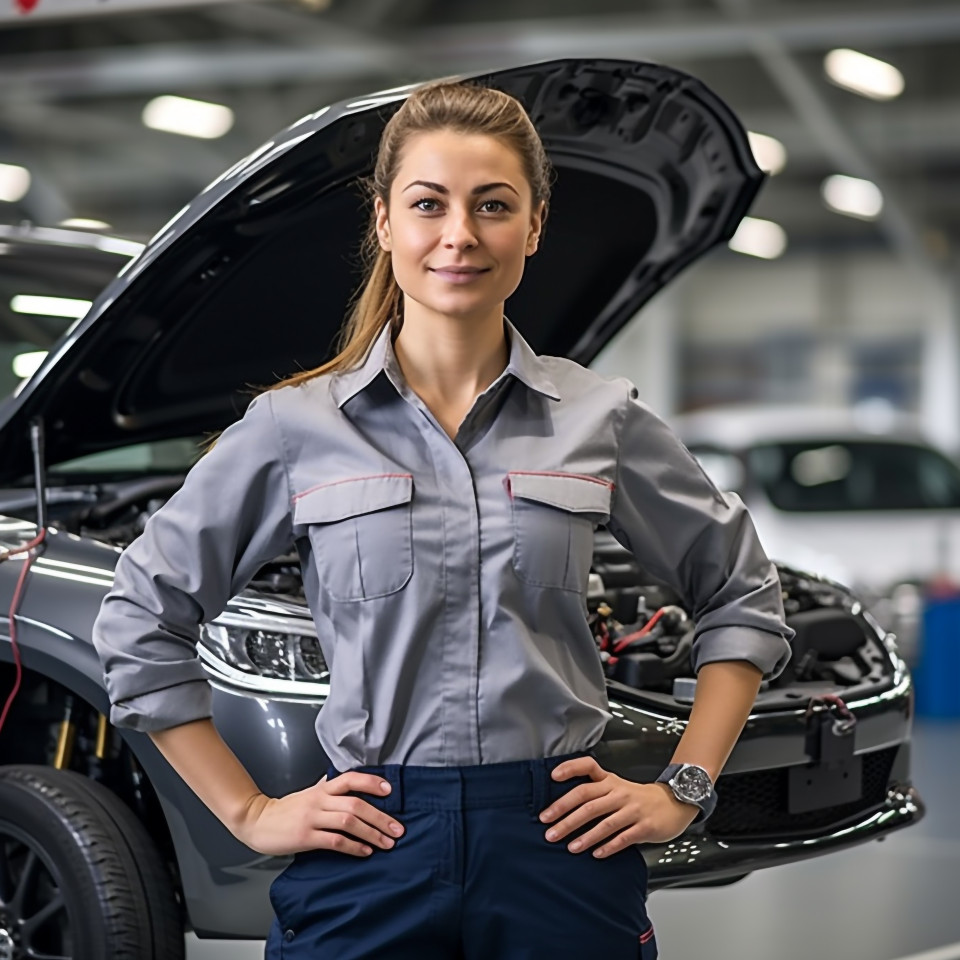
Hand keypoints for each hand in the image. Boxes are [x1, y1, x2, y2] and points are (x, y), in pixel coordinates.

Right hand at [234, 773, 405, 857]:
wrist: (257, 821)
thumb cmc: (286, 809)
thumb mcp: (310, 793)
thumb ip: (329, 787)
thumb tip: (350, 782)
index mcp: (322, 789)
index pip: (351, 779)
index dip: (371, 782)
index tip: (390, 790)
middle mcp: (320, 800)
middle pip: (356, 804)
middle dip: (381, 817)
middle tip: (398, 829)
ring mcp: (312, 818)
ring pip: (348, 821)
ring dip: (371, 833)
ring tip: (387, 843)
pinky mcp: (305, 837)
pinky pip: (334, 841)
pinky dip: (353, 847)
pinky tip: (365, 852)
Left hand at [539, 756, 697, 856]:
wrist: (673, 803)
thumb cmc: (637, 798)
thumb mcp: (616, 787)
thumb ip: (594, 791)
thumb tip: (561, 807)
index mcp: (609, 780)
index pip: (588, 767)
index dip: (570, 769)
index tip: (553, 777)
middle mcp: (619, 792)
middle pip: (588, 800)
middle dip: (565, 815)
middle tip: (548, 828)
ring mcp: (632, 809)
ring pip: (604, 822)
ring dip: (585, 836)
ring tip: (570, 846)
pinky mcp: (645, 826)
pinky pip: (623, 838)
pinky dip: (608, 846)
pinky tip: (596, 853)